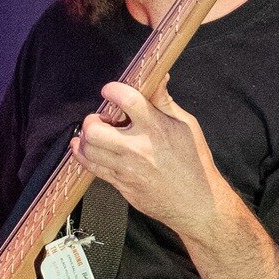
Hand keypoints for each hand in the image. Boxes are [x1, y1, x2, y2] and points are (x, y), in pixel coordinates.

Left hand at [71, 81, 229, 239]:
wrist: (196, 202)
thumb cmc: (194, 161)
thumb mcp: (186, 125)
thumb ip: (165, 102)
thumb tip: (158, 77)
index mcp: (157, 128)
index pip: (127, 100)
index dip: (112, 90)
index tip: (109, 91)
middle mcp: (138, 148)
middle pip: (95, 129)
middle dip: (92, 121)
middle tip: (99, 120)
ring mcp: (126, 168)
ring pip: (88, 149)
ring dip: (86, 139)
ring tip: (95, 135)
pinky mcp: (120, 184)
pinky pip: (91, 168)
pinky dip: (83, 155)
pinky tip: (85, 148)